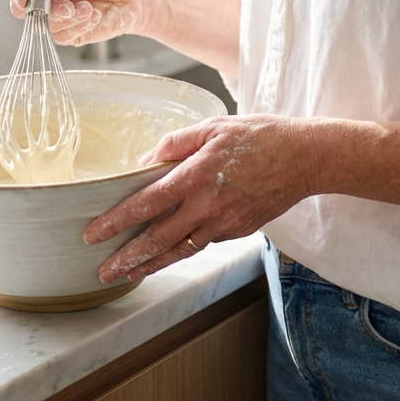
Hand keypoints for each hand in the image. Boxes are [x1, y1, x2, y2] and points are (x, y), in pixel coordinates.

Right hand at [0, 0, 152, 46]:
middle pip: (19, 6)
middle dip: (41, 9)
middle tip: (67, 6)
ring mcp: (53, 14)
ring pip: (40, 24)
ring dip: (67, 17)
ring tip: (89, 7)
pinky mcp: (67, 32)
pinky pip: (60, 36)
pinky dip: (79, 26)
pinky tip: (94, 15)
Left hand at [83, 115, 316, 282]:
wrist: (306, 158)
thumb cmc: (261, 136)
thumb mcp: (214, 126)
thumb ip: (176, 143)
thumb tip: (145, 161)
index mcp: (197, 175)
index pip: (147, 203)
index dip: (117, 221)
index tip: (94, 234)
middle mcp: (208, 206)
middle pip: (158, 238)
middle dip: (127, 257)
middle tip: (102, 271)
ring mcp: (225, 223)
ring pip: (180, 250)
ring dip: (151, 264)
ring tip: (128, 274)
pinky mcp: (239, 231)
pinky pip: (203, 243)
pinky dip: (182, 252)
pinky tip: (167, 254)